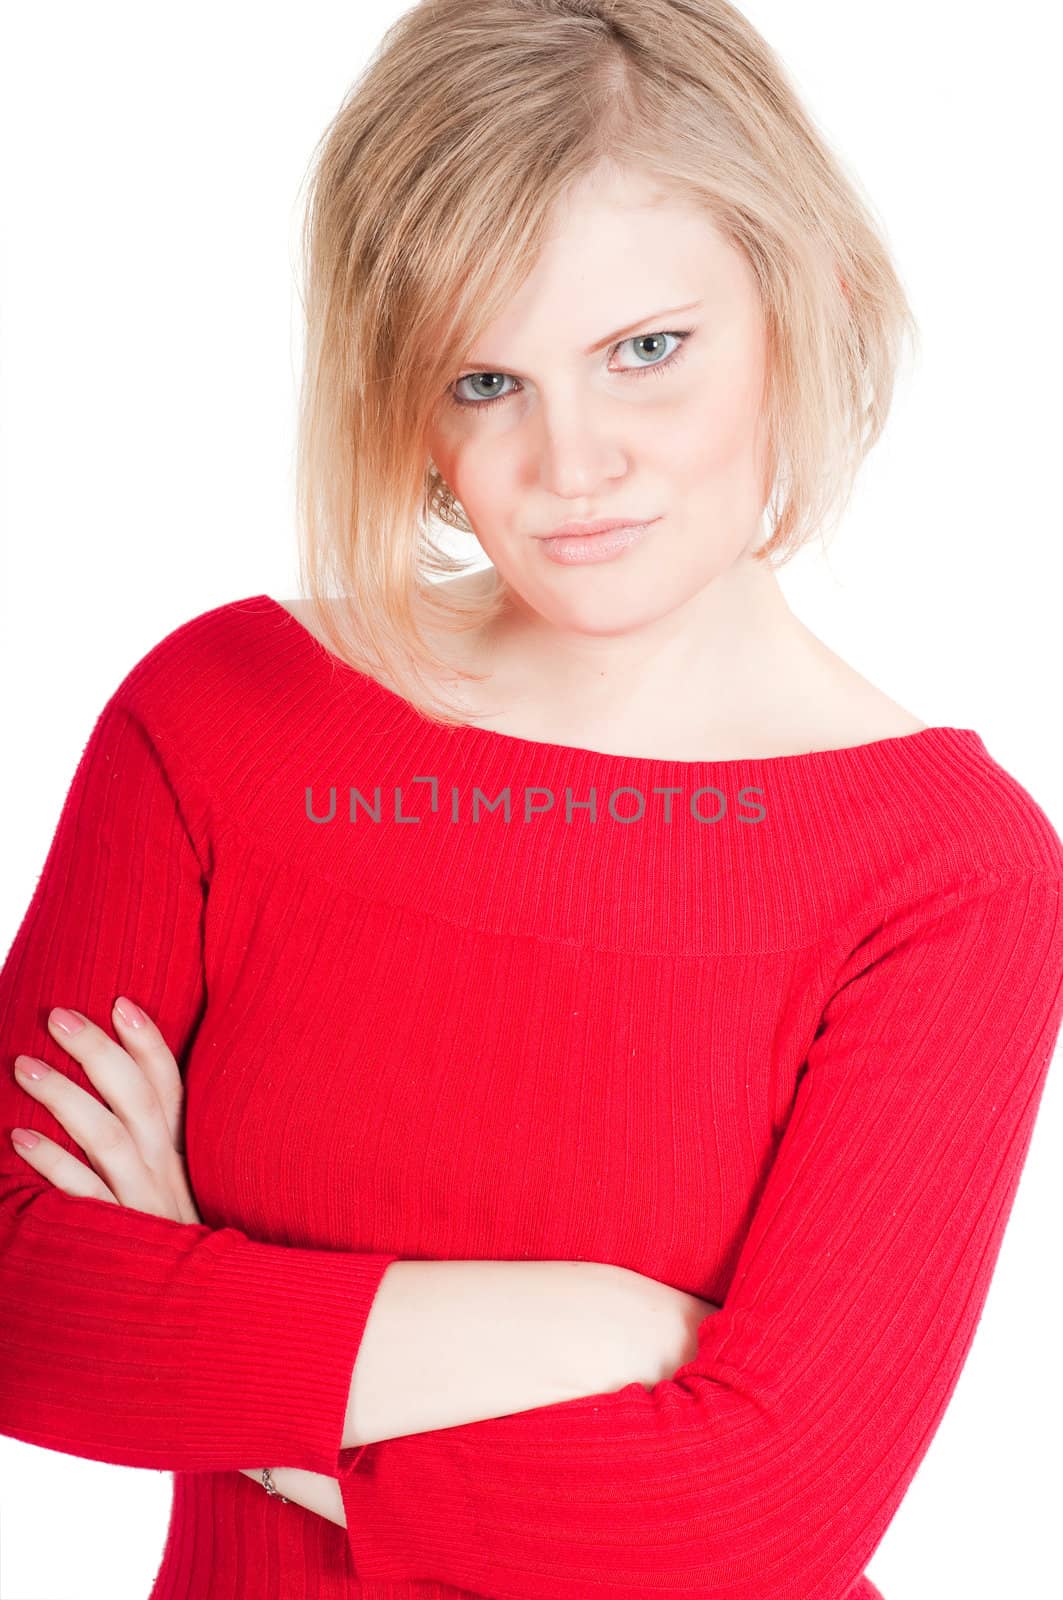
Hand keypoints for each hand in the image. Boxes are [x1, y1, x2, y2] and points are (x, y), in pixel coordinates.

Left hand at [10, 1000, 338, 1520]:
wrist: (222, 1347)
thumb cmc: (197, 1275)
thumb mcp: (184, 1212)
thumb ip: (163, 1167)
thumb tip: (130, 1120)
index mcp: (188, 1164)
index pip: (175, 1090)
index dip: (149, 1044)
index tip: (122, 1003)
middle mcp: (171, 1180)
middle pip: (139, 1100)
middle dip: (99, 1052)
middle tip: (59, 1016)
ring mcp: (147, 1211)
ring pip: (110, 1138)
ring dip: (66, 1097)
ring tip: (25, 1066)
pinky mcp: (122, 1246)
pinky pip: (85, 1199)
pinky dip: (54, 1166)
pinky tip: (20, 1140)